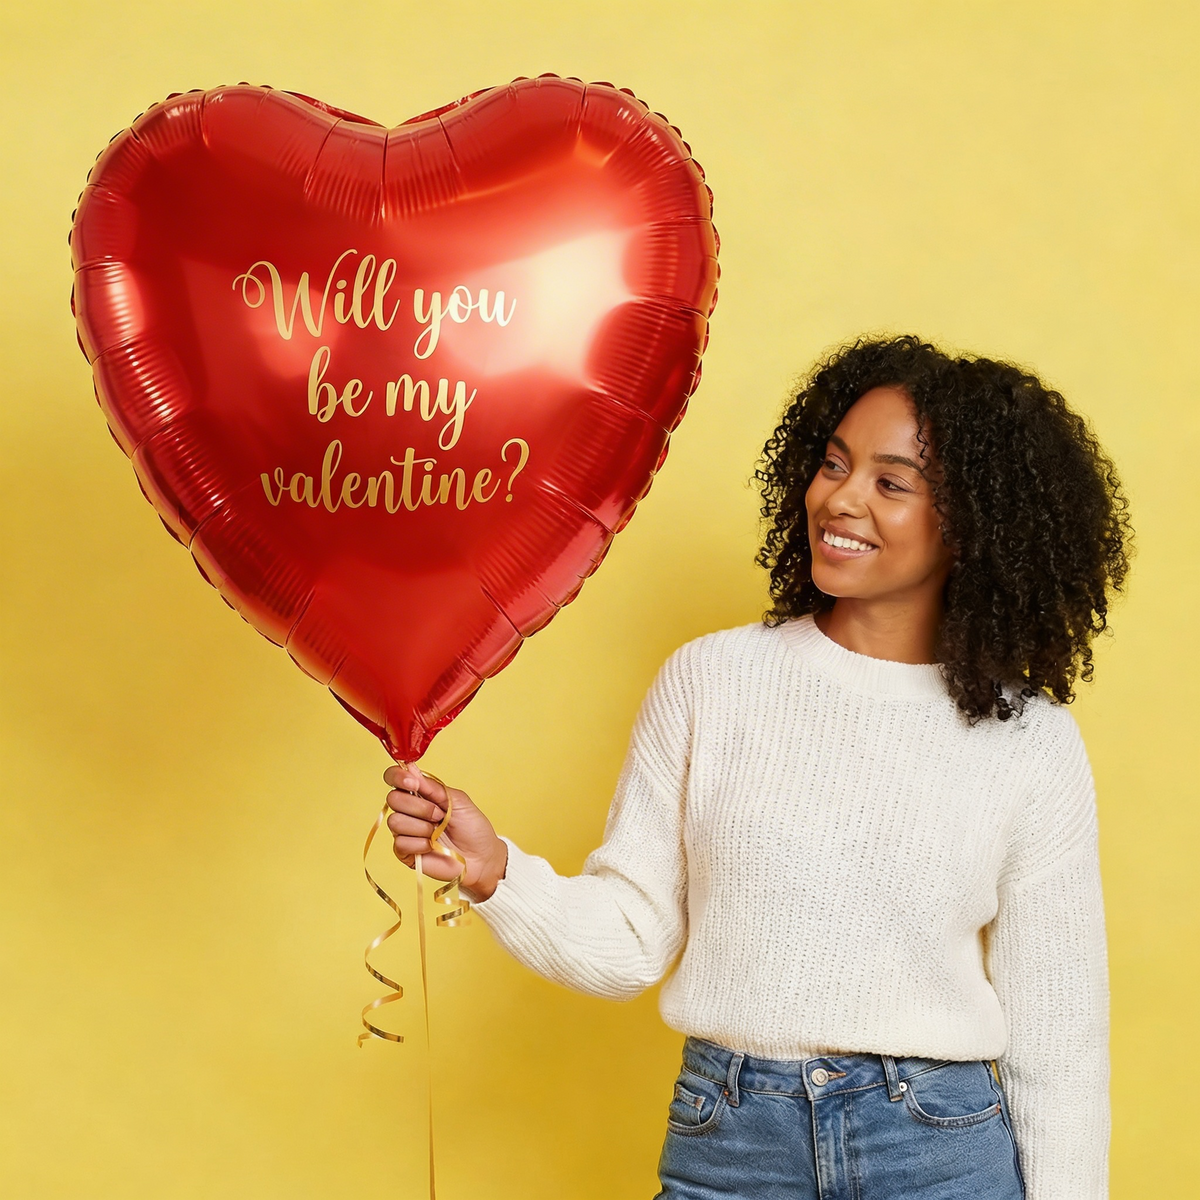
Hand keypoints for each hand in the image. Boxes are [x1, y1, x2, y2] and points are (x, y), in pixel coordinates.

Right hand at [382, 764, 508, 900]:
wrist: (480, 857)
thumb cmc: (472, 827)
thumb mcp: (457, 801)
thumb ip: (433, 787)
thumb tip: (411, 769)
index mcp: (420, 793)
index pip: (394, 778)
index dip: (397, 777)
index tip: (412, 783)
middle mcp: (409, 810)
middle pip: (393, 799)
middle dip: (419, 807)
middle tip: (439, 815)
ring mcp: (405, 831)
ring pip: (395, 821)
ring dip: (421, 827)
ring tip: (437, 832)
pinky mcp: (404, 852)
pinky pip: (400, 842)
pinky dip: (420, 844)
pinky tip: (432, 846)